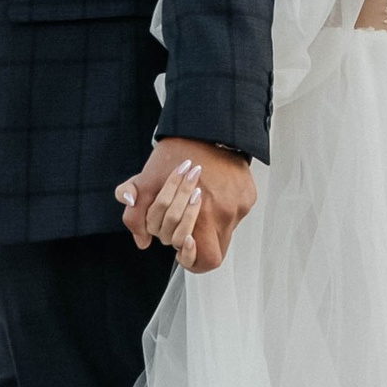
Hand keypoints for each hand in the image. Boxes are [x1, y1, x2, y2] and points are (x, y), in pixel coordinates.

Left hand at [115, 136, 254, 273]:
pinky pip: (235, 212)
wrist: (208, 125)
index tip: (183, 244)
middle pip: (216, 248)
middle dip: (200, 240)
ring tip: (200, 200)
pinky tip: (213, 189)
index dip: (192, 258)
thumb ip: (136, 216)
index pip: (206, 261)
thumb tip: (142, 241)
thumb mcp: (147, 181)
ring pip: (225, 230)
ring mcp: (241, 205)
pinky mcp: (249, 195)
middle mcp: (227, 215)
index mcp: (204, 217)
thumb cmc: (177, 153)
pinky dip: (222, 207)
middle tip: (188, 224)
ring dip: (210, 223)